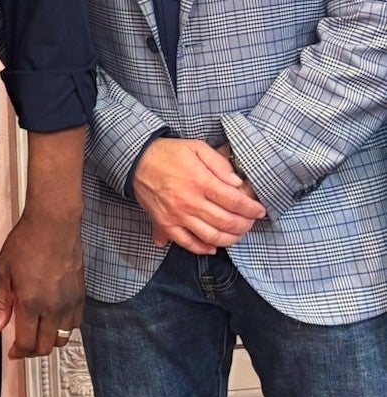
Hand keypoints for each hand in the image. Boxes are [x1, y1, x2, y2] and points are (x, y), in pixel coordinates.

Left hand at [0, 207, 84, 358]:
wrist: (54, 225)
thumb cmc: (24, 245)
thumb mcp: (3, 272)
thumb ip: (0, 304)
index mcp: (32, 305)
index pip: (28, 343)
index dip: (19, 353)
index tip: (12, 354)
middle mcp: (54, 310)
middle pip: (47, 346)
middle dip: (33, 352)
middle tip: (23, 347)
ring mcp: (70, 303)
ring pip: (64, 337)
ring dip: (50, 341)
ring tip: (38, 334)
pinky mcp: (81, 296)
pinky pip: (75, 323)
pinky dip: (64, 328)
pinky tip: (54, 320)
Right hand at [131, 137, 263, 253]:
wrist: (136, 160)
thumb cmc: (168, 153)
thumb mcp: (196, 147)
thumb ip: (219, 163)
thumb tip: (237, 183)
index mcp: (200, 181)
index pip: (235, 201)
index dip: (252, 209)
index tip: (260, 210)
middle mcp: (190, 201)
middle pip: (226, 221)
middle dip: (245, 224)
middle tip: (251, 222)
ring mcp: (177, 215)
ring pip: (211, 236)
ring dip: (230, 238)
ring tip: (237, 233)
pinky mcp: (165, 223)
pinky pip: (187, 242)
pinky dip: (203, 248)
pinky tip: (213, 247)